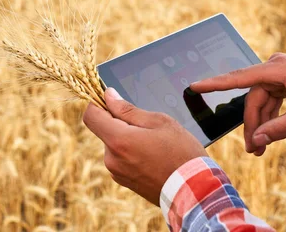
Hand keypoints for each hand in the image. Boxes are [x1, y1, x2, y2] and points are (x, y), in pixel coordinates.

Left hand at [83, 88, 207, 204]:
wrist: (195, 190)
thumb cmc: (181, 152)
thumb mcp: (159, 122)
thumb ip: (128, 109)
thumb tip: (108, 96)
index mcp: (118, 140)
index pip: (91, 116)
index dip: (97, 103)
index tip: (111, 99)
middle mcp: (112, 158)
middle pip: (104, 130)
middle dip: (120, 122)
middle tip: (148, 125)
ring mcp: (117, 172)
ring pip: (114, 144)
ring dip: (128, 138)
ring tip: (155, 143)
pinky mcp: (124, 181)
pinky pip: (121, 159)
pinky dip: (132, 152)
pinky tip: (154, 156)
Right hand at [191, 53, 285, 155]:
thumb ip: (281, 128)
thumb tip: (259, 140)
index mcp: (278, 69)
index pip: (240, 78)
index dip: (215, 84)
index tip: (194, 86)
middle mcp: (274, 68)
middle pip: (252, 99)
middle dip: (252, 126)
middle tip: (253, 151)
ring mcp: (279, 74)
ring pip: (260, 102)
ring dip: (260, 124)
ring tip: (260, 150)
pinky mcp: (284, 80)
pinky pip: (270, 100)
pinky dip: (269, 117)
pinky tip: (269, 135)